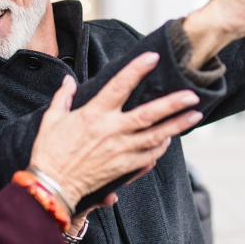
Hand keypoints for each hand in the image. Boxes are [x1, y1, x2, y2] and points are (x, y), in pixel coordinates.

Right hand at [29, 52, 203, 205]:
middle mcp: (111, 131)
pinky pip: (148, 156)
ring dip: (176, 125)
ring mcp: (119, 150)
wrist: (52, 185)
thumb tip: (68, 80)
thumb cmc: (49, 151)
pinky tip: (169, 139)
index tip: (153, 57)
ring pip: (155, 136)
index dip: (137, 69)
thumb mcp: (52, 119)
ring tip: (194, 115)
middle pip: (148, 114)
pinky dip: (160, 147)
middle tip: (192, 95)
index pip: (119, 86)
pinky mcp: (122, 168)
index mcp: (94, 114)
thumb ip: (63, 97)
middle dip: (172, 104)